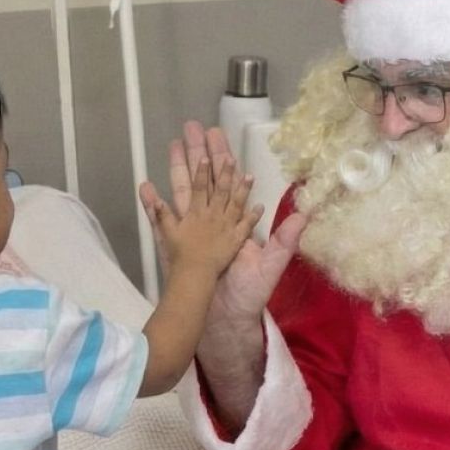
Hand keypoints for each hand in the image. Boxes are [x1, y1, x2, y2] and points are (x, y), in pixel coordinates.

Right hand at [139, 122, 306, 325]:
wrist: (225, 321)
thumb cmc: (249, 296)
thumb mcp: (271, 266)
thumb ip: (284, 240)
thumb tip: (304, 214)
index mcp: (235, 224)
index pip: (227, 184)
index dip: (223, 161)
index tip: (218, 137)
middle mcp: (213, 224)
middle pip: (202, 181)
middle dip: (197, 154)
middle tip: (191, 128)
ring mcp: (192, 233)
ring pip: (182, 194)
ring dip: (176, 170)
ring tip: (172, 145)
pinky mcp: (175, 247)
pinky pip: (161, 222)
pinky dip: (152, 205)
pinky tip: (145, 186)